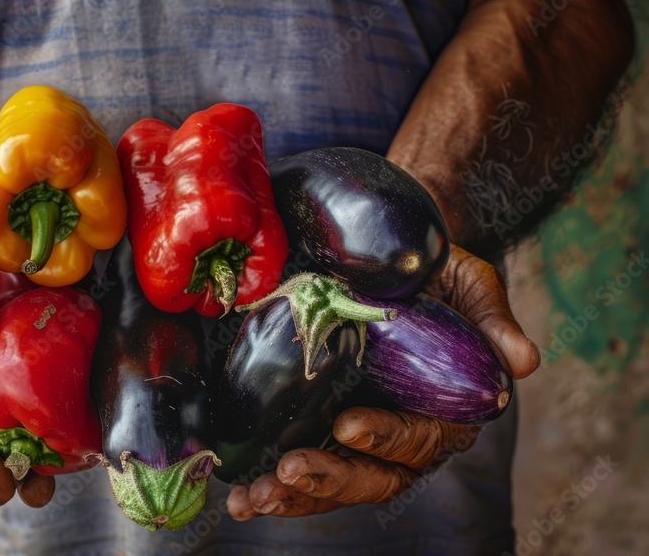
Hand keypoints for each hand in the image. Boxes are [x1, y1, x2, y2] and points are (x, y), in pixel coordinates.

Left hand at [227, 244, 540, 519]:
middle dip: (331, 477)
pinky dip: (269, 485)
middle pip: (372, 475)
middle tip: (289, 470)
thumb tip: (526, 362)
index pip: (420, 438)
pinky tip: (235, 497)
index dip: (387, 436)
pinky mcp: (317, 428)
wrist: (387, 262)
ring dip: (292, 495)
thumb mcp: (468, 285)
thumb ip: (491, 319)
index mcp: (444, 409)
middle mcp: (401, 434)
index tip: (349, 424)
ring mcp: (356, 436)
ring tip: (252, 498)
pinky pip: (298, 466)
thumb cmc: (434, 274)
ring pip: (331, 481)